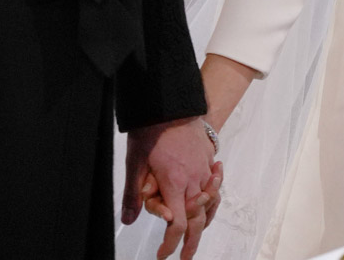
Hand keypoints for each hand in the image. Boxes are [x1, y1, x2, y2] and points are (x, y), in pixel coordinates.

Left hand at [121, 118, 217, 259]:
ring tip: (199, 233)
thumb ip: (132, 193)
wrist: (171, 100)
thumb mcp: (135, 161)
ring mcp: (204, 167)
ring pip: (210, 202)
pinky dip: (213, 197)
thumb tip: (128, 220)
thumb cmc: (151, 129)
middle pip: (198, 219)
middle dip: (191, 242)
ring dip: (205, 221)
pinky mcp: (209, 156)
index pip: (178, 224)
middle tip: (186, 257)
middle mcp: (194, 178)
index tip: (163, 254)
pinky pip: (215, 184)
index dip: (170, 244)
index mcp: (175, 183)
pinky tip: (209, 199)